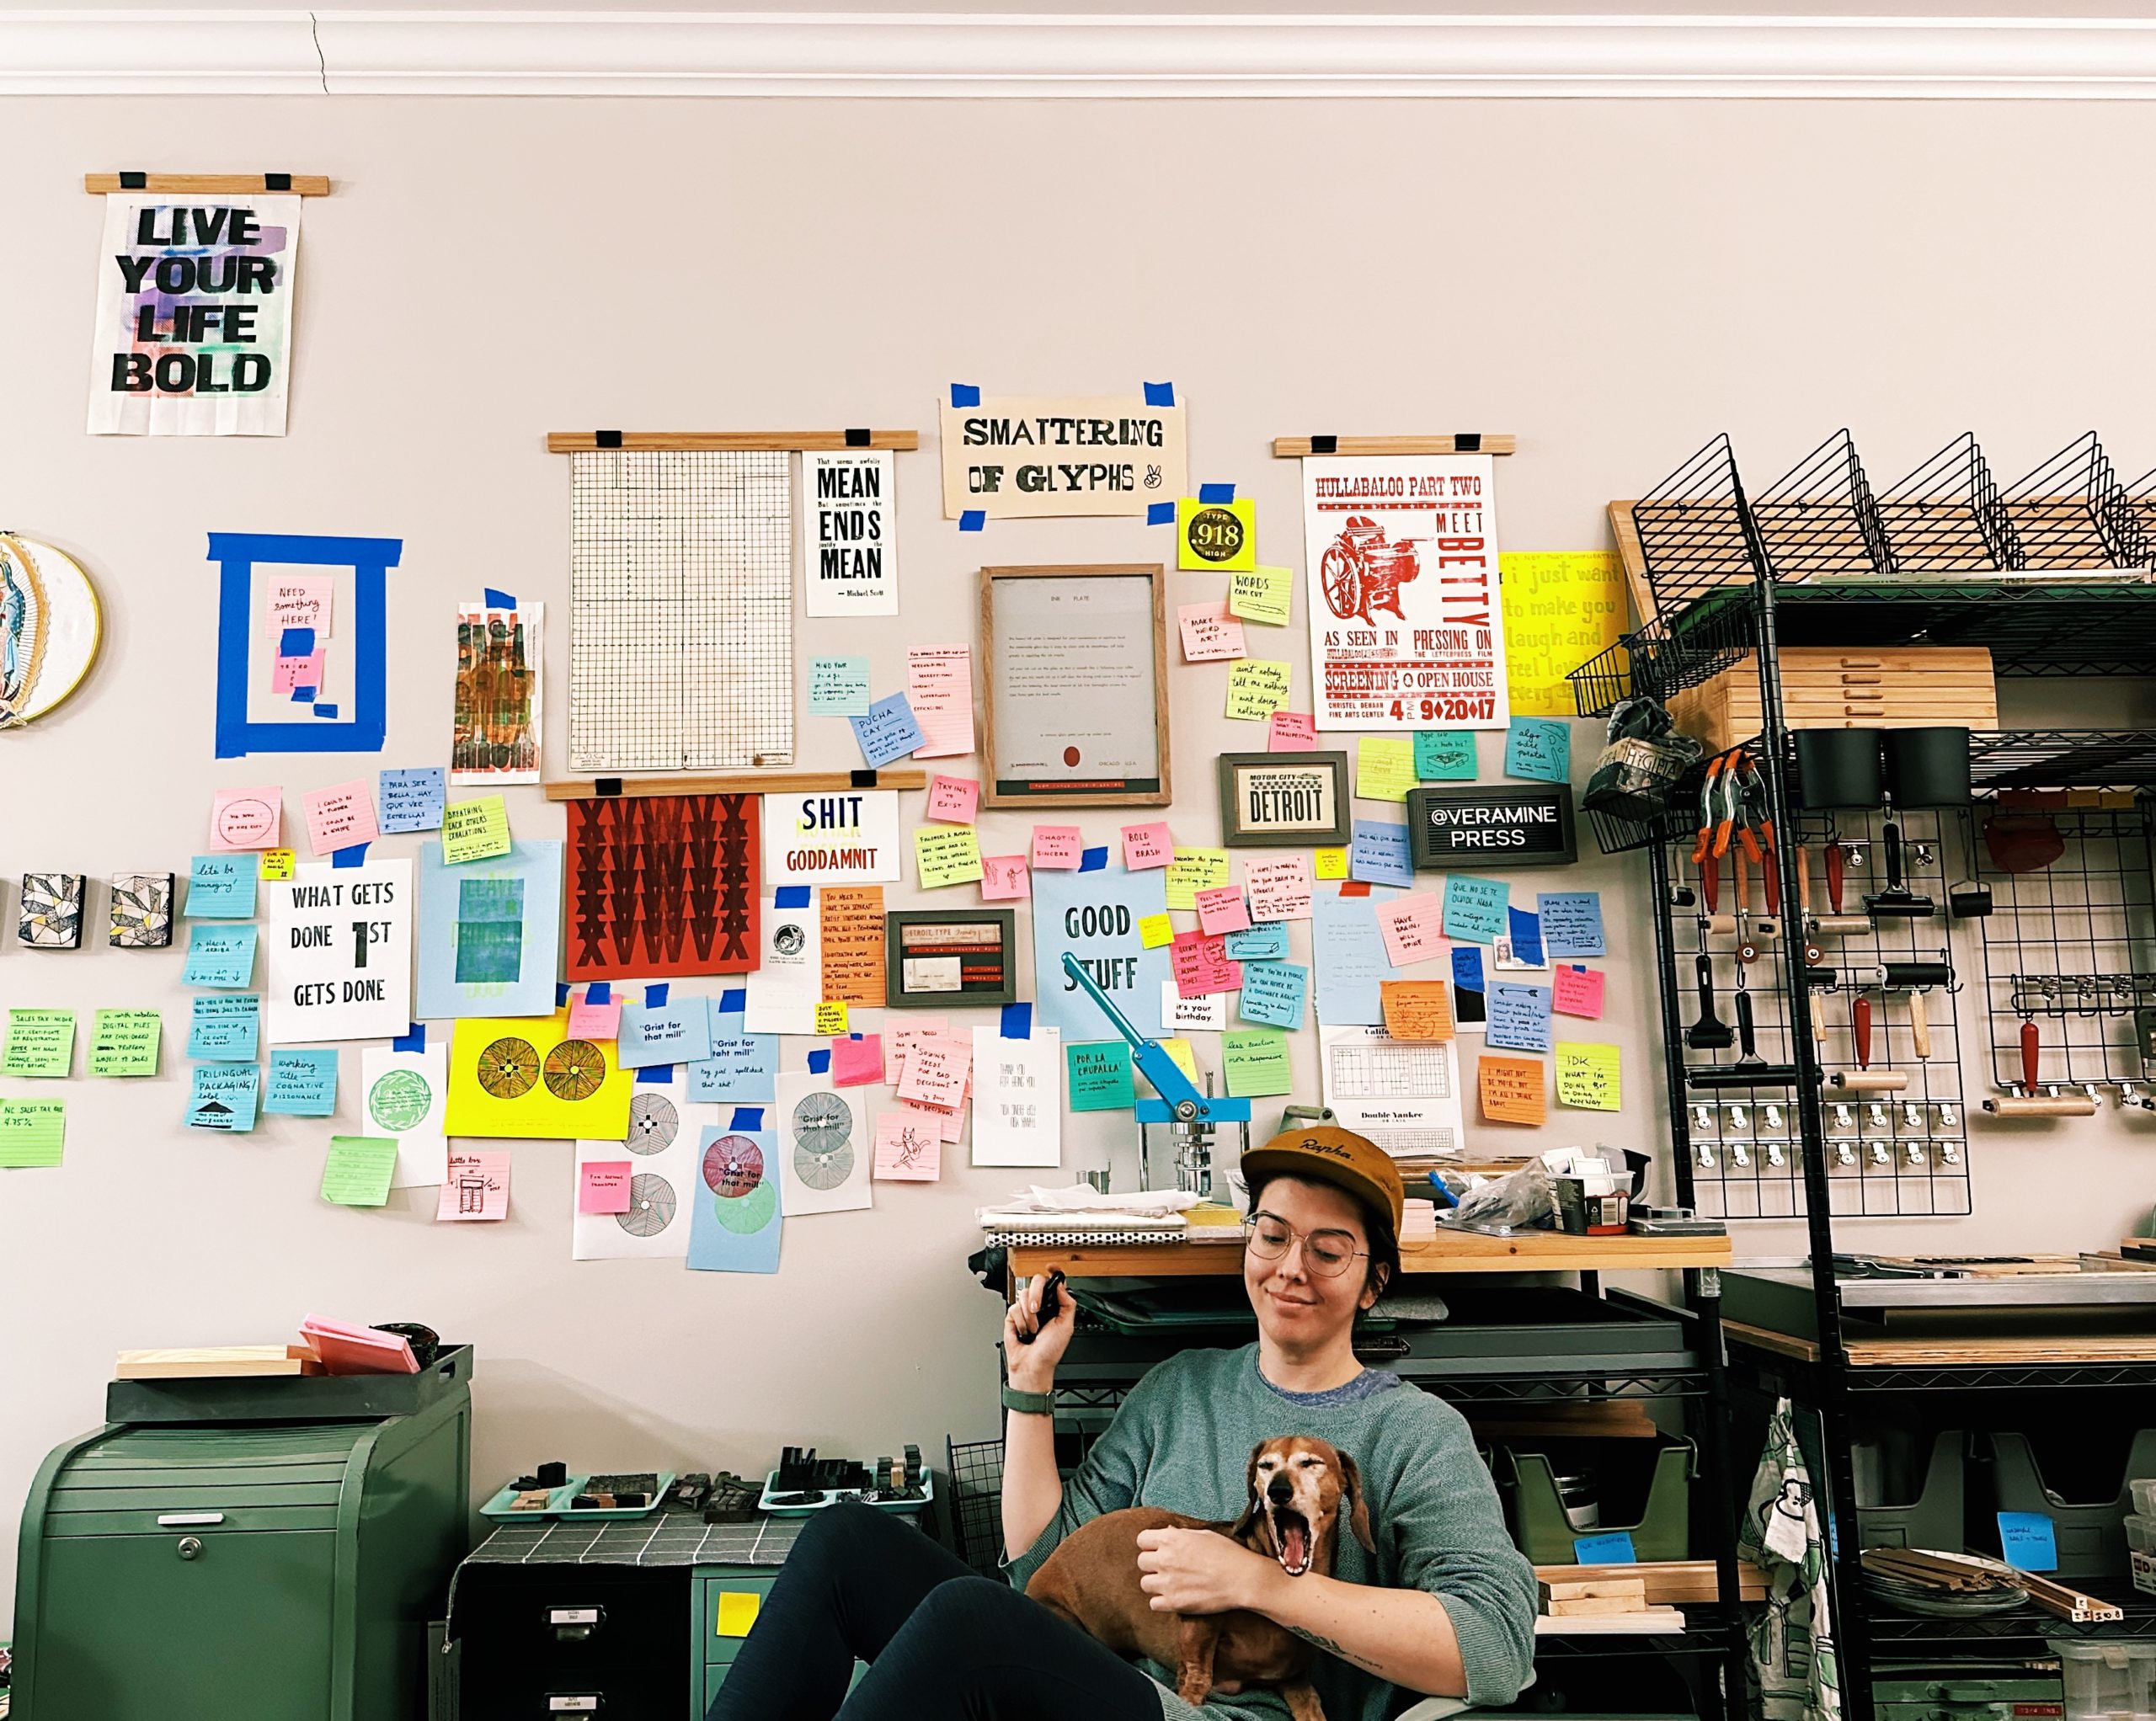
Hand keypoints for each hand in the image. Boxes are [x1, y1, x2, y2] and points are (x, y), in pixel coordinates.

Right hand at [1002, 1273, 1075, 1390]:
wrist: (1032, 1366)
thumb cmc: (1050, 1352)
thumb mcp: (1067, 1327)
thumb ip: (1068, 1304)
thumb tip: (1061, 1286)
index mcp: (1055, 1306)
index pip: (1054, 1283)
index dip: (1053, 1272)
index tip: (1051, 1267)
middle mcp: (1040, 1305)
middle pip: (1036, 1282)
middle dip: (1035, 1295)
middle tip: (1037, 1309)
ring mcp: (1026, 1310)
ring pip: (1023, 1295)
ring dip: (1028, 1315)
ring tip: (1033, 1329)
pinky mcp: (1012, 1317)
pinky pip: (1013, 1307)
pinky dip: (1019, 1321)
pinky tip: (1023, 1331)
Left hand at [1136, 1527, 1274, 1616]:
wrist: (1242, 1579)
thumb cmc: (1227, 1554)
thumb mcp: (1203, 1535)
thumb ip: (1180, 1535)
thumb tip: (1167, 1533)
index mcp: (1171, 1539)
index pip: (1142, 1540)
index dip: (1150, 1545)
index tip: (1158, 1550)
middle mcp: (1165, 1559)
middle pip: (1141, 1562)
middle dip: (1152, 1564)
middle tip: (1167, 1568)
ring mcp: (1167, 1582)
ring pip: (1144, 1584)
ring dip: (1156, 1584)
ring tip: (1171, 1584)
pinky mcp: (1173, 1603)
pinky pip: (1153, 1604)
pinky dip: (1162, 1602)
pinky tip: (1175, 1597)